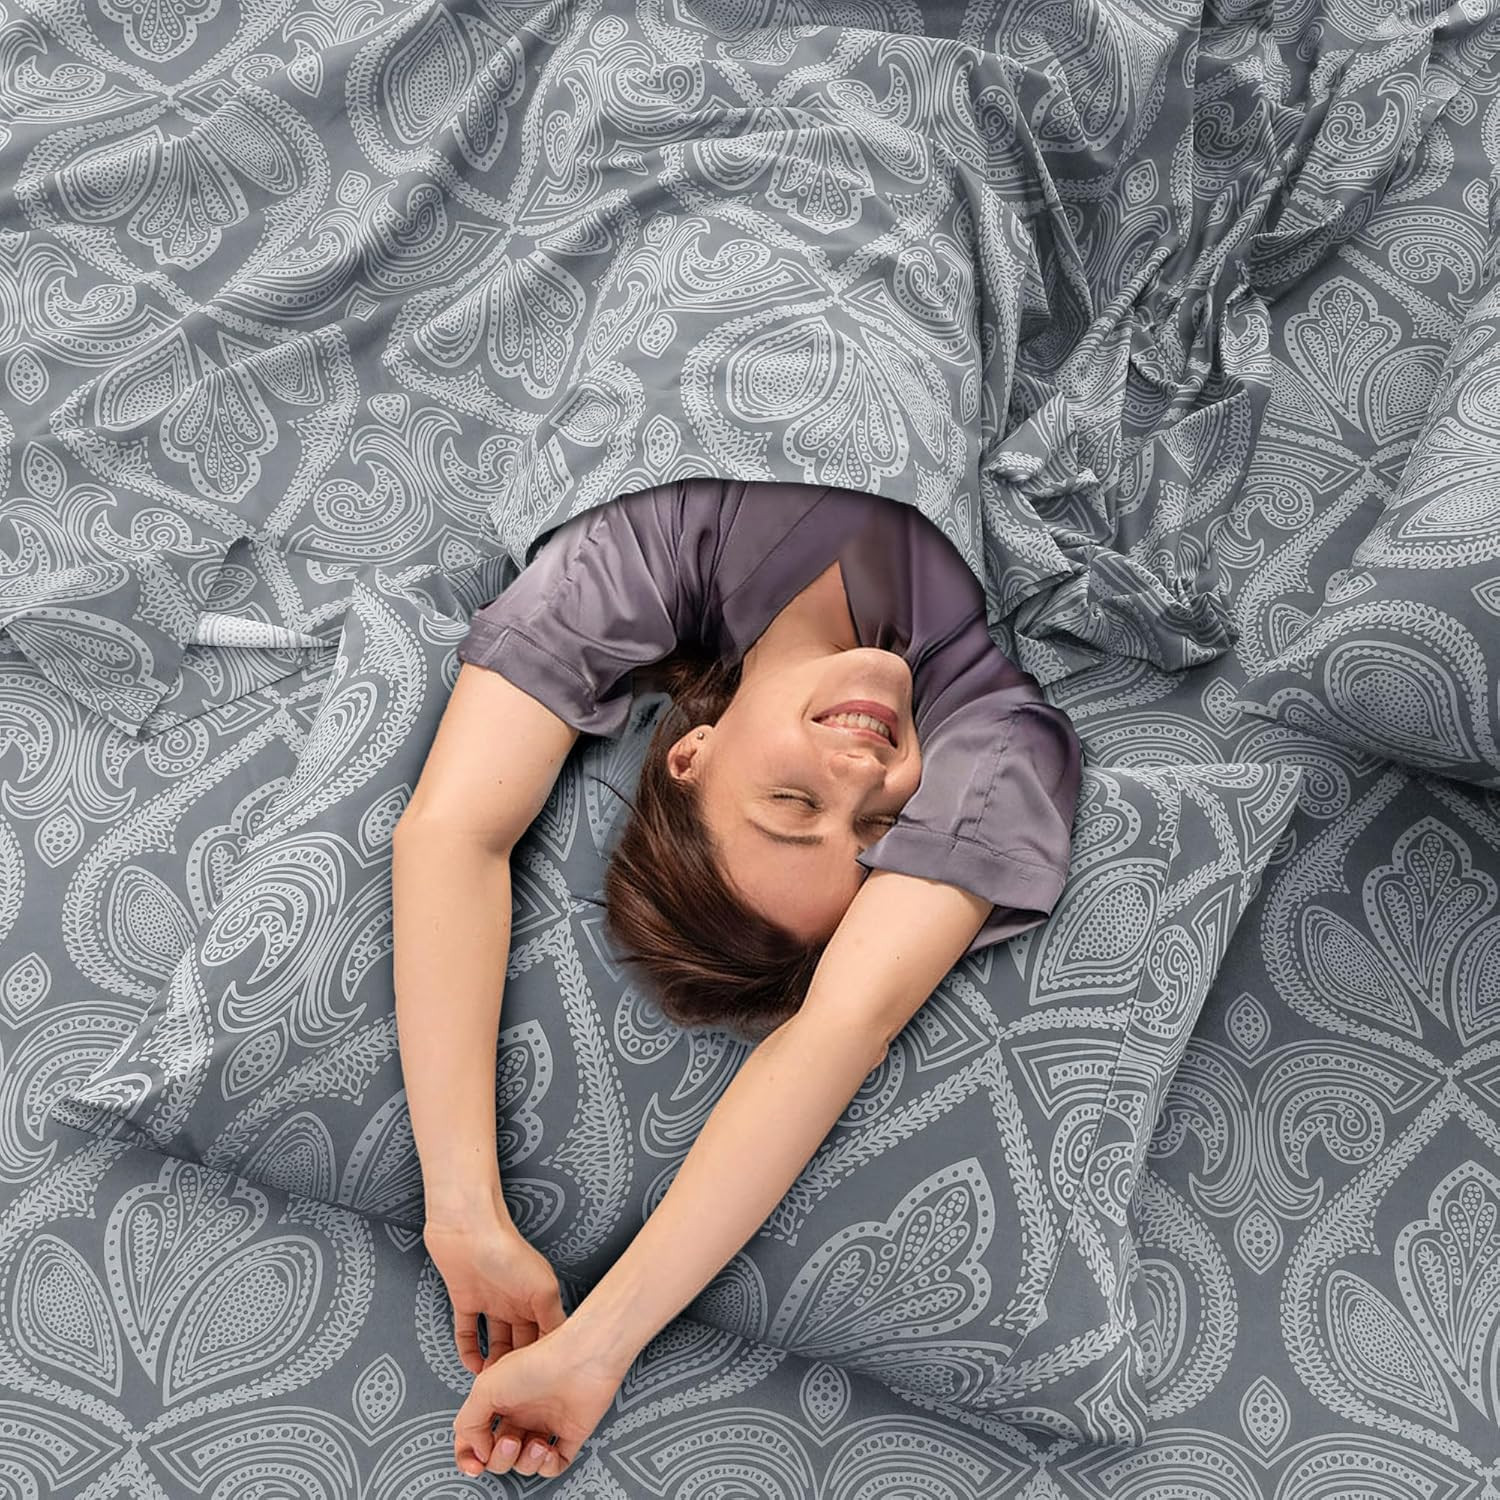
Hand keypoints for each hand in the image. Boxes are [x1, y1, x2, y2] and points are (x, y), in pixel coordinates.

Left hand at [423, 1210, 567, 1463]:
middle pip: (521, 1342)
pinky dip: (468, 1350)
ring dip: (494, 1364)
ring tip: (494, 1392)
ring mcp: (491, 1301)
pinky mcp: (465, 1299)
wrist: (468, 1229)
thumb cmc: (507, 1253)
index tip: (547, 1388)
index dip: (546, 1361)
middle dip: (519, 1370)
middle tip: (517, 1398)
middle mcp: (517, 1301)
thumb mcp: (541, 1288)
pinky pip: (467, 1331)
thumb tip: (564, 1348)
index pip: (546, 1335)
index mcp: (538, 1297)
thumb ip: (552, 1318)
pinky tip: (471, 1366)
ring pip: (496, 1341)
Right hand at [452, 1319, 624, 1478]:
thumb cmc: (537, 1364)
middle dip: (501, 1458)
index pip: (474, 1434)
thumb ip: (468, 1423)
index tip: (475, 1464)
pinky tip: (548, 1451)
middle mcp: (521, 1411)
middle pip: (499, 1454)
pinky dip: (547, 1466)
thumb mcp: (485, 1387)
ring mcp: (545, 1423)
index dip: (469, 1455)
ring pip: (525, 1463)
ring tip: (535, 1444)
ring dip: (526, 1463)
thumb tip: (478, 1451)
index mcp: (499, 1399)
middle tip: (510, 1442)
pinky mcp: (570, 1433)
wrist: (581, 1361)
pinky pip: (554, 1464)